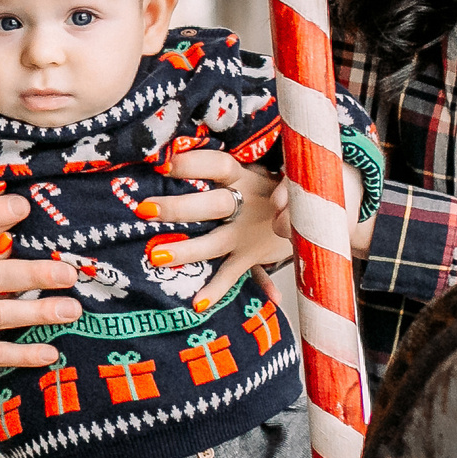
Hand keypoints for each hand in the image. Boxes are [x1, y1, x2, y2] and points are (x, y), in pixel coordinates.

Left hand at [147, 149, 291, 311]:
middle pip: (213, 205)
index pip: (216, 164)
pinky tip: (197, 303)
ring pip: (215, 243)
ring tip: (157, 256)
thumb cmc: (266, 185)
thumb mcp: (255, 167)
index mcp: (243, 175)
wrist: (310, 212)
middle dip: (179, 208)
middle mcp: (246, 202)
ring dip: (188, 251)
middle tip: (146, 210)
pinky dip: (217, 290)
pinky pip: (233, 275)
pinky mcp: (252, 255)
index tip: (163, 163)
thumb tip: (172, 154)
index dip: (192, 163)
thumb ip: (223, 167)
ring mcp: (248, 233)